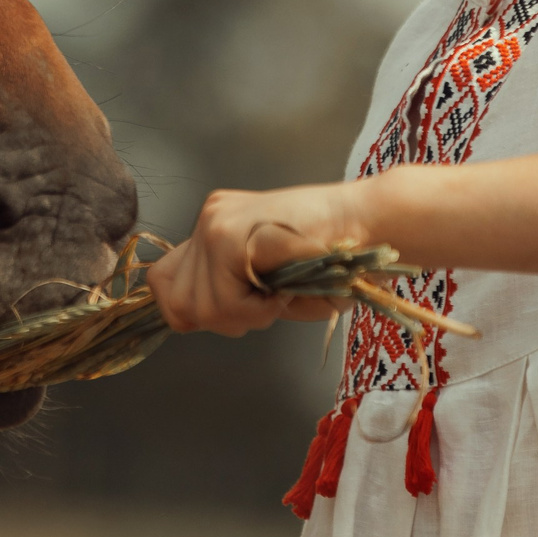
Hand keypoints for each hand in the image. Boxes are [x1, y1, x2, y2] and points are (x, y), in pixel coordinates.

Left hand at [149, 181, 372, 335]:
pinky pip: (223, 301)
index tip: (239, 307)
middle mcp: (208, 219)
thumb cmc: (335, 261)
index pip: (165, 282)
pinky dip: (256, 310)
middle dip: (221, 318)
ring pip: (198, 307)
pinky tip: (284, 289)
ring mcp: (214, 222)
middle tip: (266, 300)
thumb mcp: (269, 282)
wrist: (372, 225)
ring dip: (244, 315)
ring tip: (280, 291)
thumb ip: (228, 291)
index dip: (194, 310)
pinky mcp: (227, 233)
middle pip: (174, 300)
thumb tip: (189, 314)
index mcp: (215, 227)